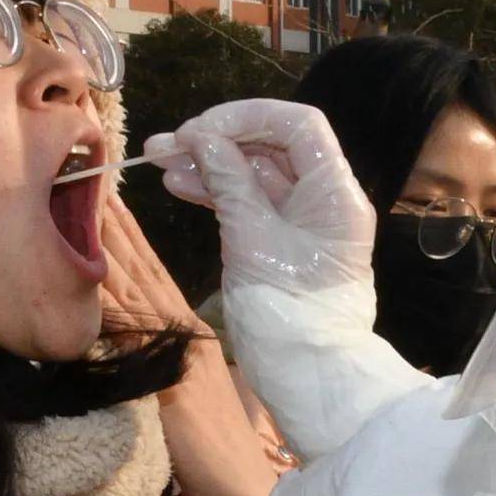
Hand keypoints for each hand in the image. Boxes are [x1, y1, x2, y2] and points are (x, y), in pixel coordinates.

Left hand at [101, 195, 282, 495]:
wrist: (245, 485)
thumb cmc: (215, 446)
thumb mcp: (184, 390)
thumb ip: (159, 358)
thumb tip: (125, 337)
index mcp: (186, 331)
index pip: (151, 271)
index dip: (127, 234)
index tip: (102, 197)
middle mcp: (182, 332)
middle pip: (140, 269)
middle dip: (112, 225)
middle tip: (83, 180)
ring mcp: (176, 353)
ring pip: (134, 290)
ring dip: (106, 249)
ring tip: (81, 208)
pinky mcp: (169, 379)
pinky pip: (131, 335)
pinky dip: (108, 305)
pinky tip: (86, 279)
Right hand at [146, 100, 377, 297]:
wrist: (309, 378)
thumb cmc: (289, 313)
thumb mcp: (251, 239)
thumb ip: (228, 182)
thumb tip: (203, 139)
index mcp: (335, 192)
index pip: (298, 125)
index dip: (247, 117)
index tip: (200, 130)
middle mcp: (325, 199)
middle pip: (273, 146)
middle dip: (219, 139)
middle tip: (166, 144)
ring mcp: (304, 222)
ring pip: (256, 174)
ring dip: (210, 164)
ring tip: (160, 161)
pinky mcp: (284, 242)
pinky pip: (251, 203)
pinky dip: (218, 192)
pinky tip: (179, 185)